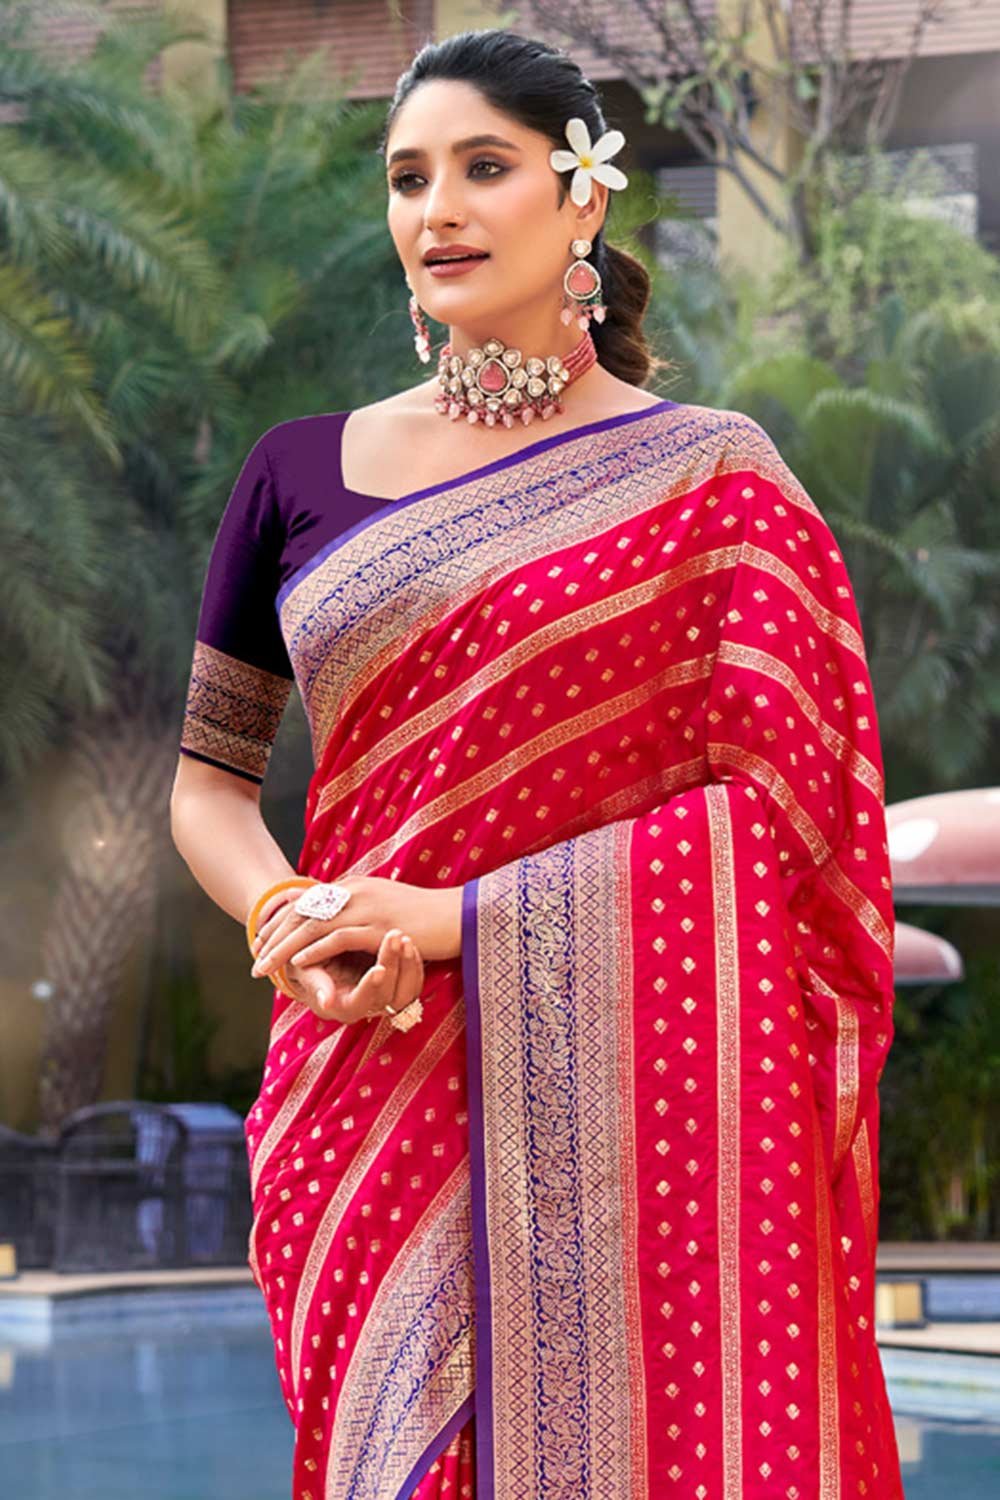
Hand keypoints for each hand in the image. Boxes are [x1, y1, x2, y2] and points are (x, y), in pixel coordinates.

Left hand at [249, 875, 461, 980]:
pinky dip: (314, 951)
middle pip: (304, 912)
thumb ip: (359, 907)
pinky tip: (297, 966)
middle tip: (255, 956)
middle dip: (275, 935)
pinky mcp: (379, 928)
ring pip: (313, 927)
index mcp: (355, 886)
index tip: (264, 940)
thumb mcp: (385, 904)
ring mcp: (368, 909)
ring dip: (285, 948)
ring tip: (266, 966)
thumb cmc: (424, 916)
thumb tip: (339, 920)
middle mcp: (356, 892)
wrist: (458, 915)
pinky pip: (338, 938)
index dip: (282, 921)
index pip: (307, 901)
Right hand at [277, 927, 424, 1025]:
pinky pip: (414, 979)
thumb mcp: (306, 971)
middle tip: (394, 936)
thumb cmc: (309, 964)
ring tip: (403, 936)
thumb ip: (317, 984)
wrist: (322, 956)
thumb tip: (326, 1002)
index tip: (379, 969)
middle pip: (389, 996)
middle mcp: (368, 1007)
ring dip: (408, 964)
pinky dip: (413, 960)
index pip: (362, 1003)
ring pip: (407, 990)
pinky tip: (407, 939)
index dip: (370, 987)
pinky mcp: (397, 983)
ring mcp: (385, 996)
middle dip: (393, 965)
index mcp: (344, 1008)